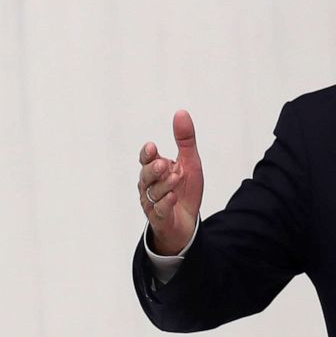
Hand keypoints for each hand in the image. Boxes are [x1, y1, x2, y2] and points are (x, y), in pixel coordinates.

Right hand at [138, 110, 203, 254]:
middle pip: (146, 175)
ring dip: (164, 184)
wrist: (187, 222)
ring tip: (175, 177)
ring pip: (153, 192)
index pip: (145, 159)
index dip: (147, 154)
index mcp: (154, 170)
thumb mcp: (189, 163)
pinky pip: (159, 210)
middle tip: (163, 164)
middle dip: (153, 169)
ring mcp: (152, 203)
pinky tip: (174, 196)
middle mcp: (149, 185)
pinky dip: (166, 203)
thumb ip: (185, 140)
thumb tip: (181, 113)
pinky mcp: (159, 218)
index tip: (153, 147)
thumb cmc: (185, 190)